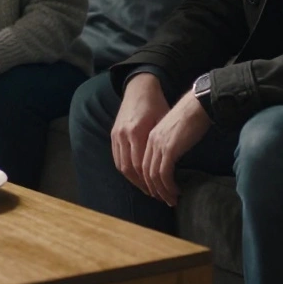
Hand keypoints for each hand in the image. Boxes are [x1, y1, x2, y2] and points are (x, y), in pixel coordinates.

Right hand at [111, 73, 169, 194]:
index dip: (151, 181)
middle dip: (143, 185)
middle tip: (156, 195)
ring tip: (147, 189)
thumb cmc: (156, 104)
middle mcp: (124, 135)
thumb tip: (169, 165)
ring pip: (122, 166)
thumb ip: (161, 142)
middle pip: (130, 169)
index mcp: (137, 132)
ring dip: (134, 180)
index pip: (141, 165)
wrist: (139, 88)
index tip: (162, 190)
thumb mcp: (163, 121)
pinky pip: (117, 158)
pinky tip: (136, 176)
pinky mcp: (113, 134)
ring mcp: (116, 135)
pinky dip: (126, 170)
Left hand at [142, 91, 212, 206]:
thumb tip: (172, 159)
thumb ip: (169, 144)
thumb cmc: (191, 116)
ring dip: (162, 191)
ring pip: (154, 176)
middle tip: (163, 199)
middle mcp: (151, 142)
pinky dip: (168, 186)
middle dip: (154, 189)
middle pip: (145, 172)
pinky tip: (176, 191)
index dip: (148, 180)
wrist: (197, 105)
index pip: (143, 164)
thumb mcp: (174, 132)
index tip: (157, 190)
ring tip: (171, 200)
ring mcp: (159, 146)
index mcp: (150, 137)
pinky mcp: (169, 150)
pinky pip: (164, 174)